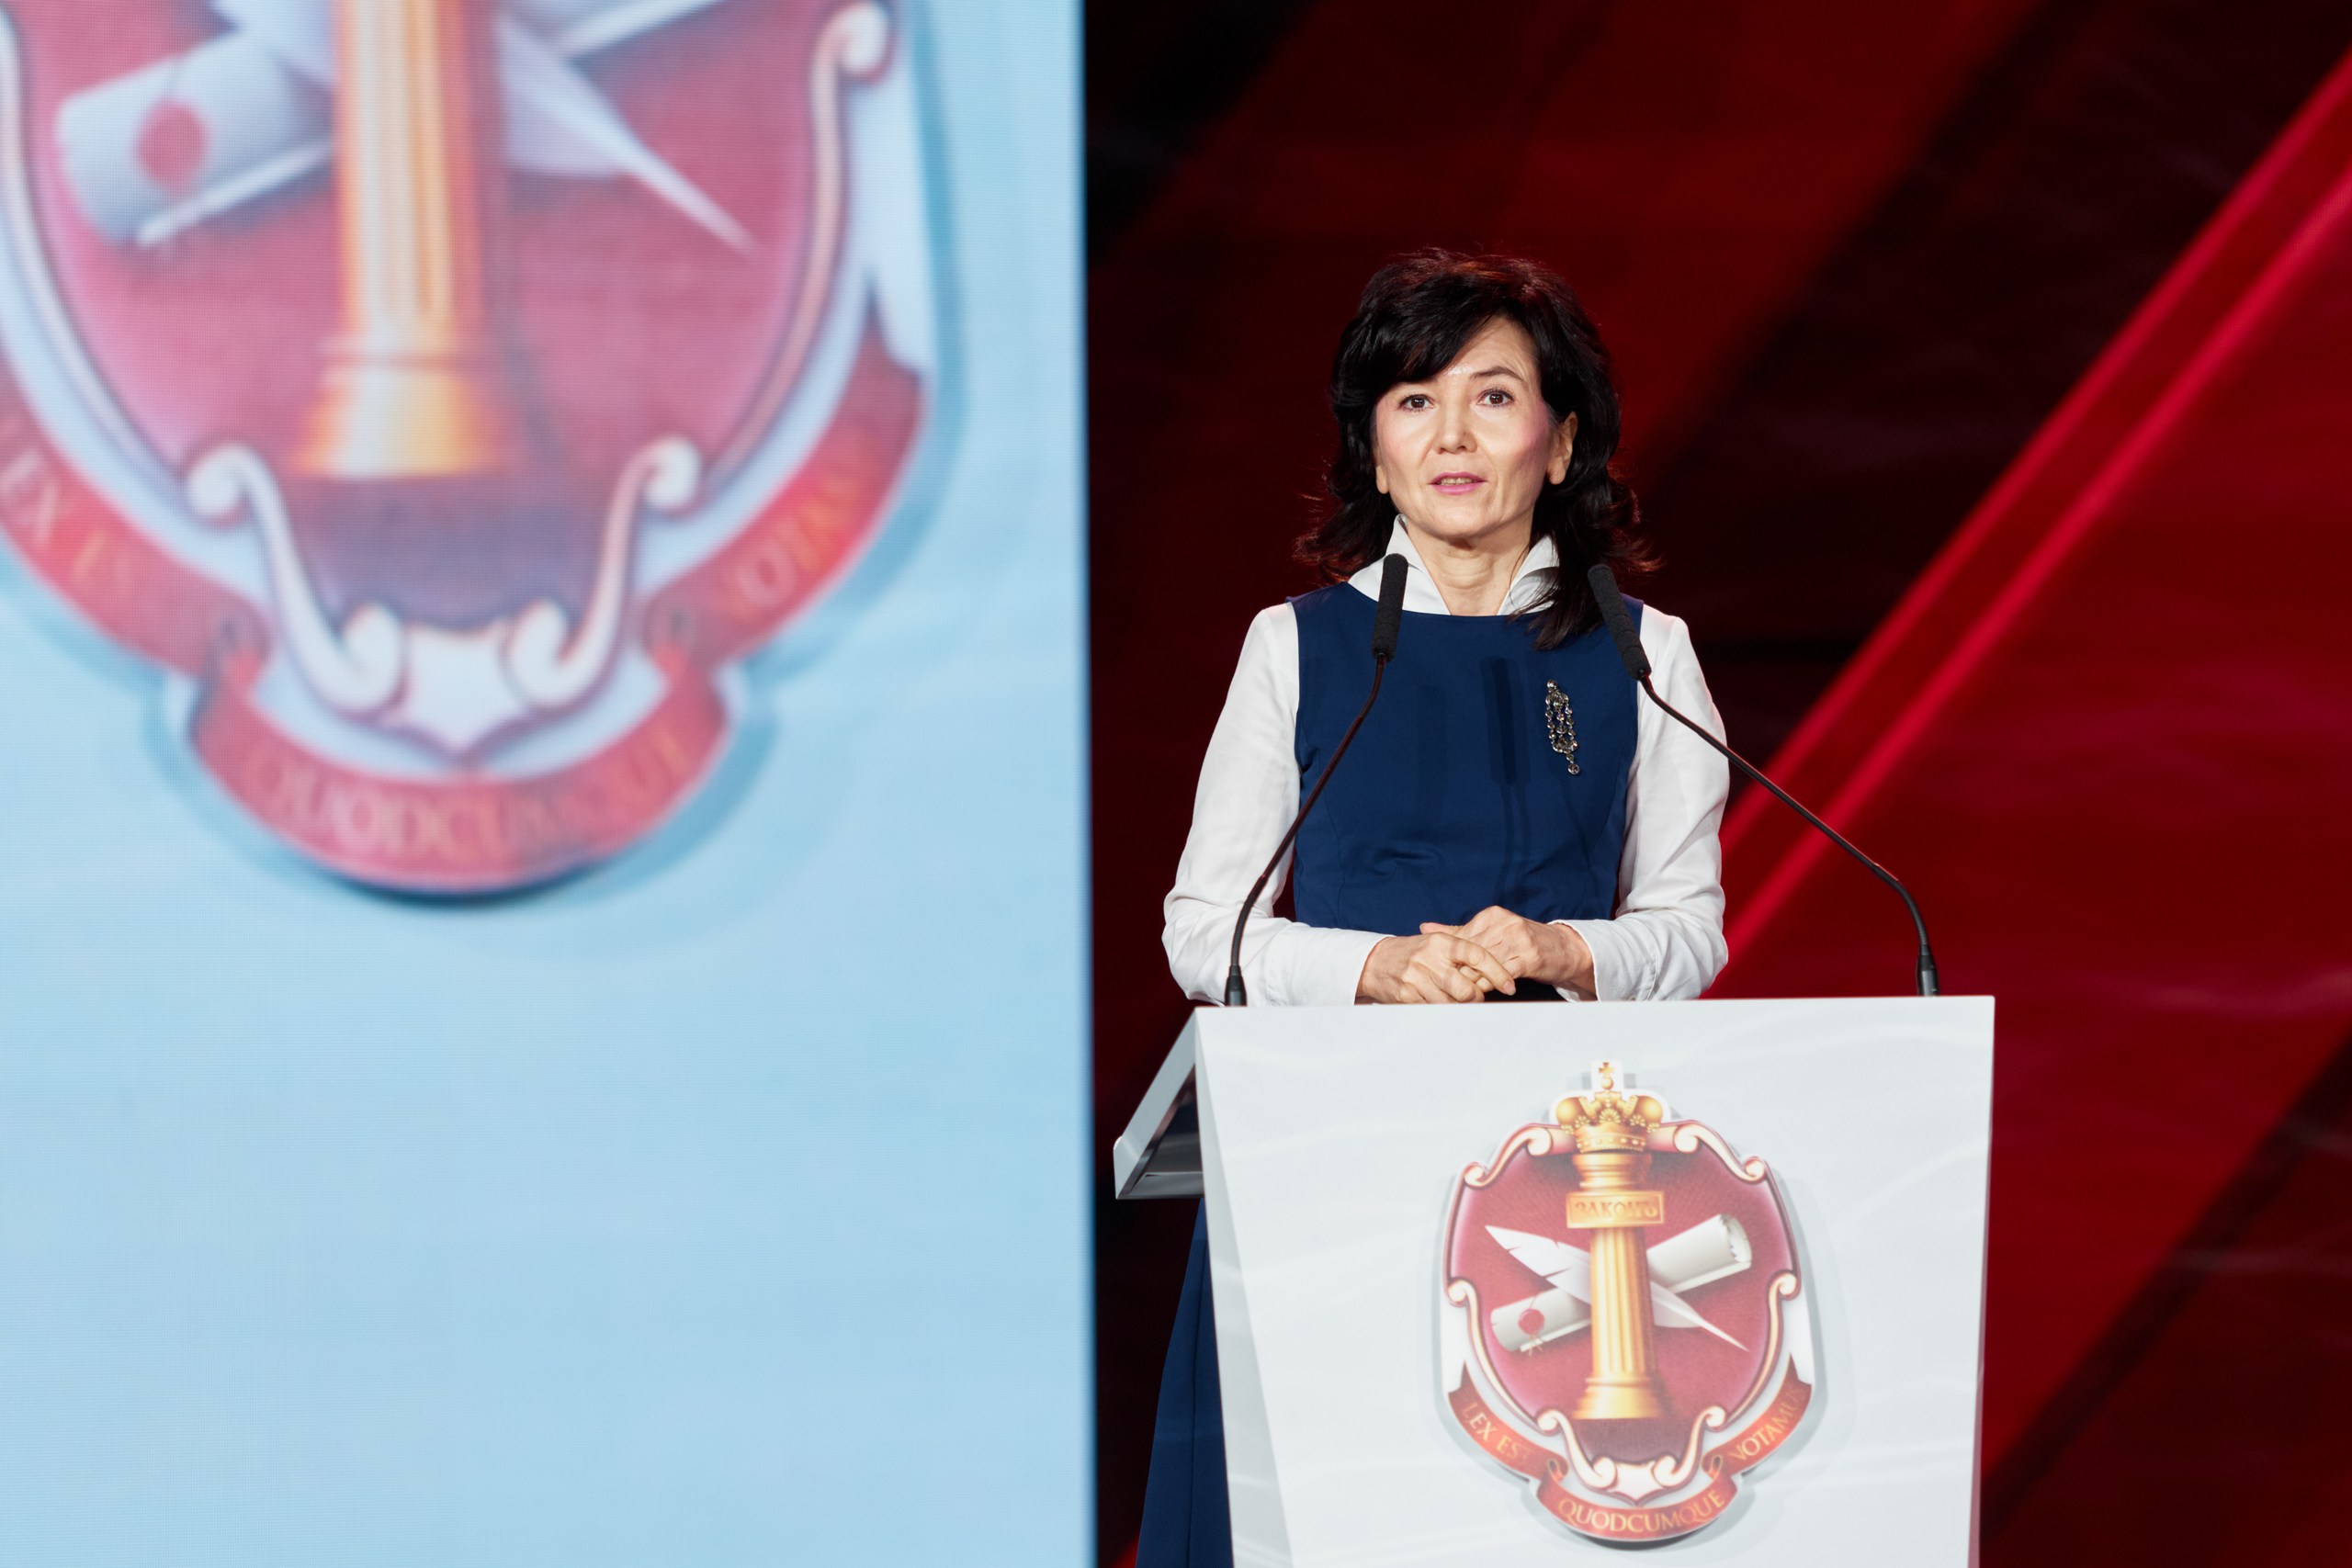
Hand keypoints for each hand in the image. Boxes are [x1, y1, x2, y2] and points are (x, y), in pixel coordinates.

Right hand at [1356, 932, 1516, 1004]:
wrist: (1375, 962)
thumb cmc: (1414, 953)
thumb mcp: (1436, 943)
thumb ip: (1464, 951)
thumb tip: (1499, 963)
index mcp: (1441, 942)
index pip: (1478, 955)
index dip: (1497, 972)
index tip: (1509, 986)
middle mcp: (1429, 959)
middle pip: (1467, 989)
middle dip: (1477, 998)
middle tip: (1477, 997)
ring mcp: (1416, 979)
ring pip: (1452, 1005)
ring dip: (1460, 1007)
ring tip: (1457, 1001)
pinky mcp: (1407, 997)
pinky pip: (1434, 1011)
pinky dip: (1442, 1011)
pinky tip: (1439, 1004)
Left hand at [1419, 906, 1595, 999]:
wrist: (1565, 949)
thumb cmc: (1524, 944)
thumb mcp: (1493, 933)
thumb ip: (1459, 932)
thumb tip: (1424, 928)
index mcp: (1492, 915)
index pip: (1461, 938)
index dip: (1448, 959)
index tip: (1433, 973)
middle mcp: (1503, 923)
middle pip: (1470, 951)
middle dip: (1455, 972)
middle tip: (1438, 989)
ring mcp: (1517, 938)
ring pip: (1483, 964)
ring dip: (1470, 982)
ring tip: (1456, 997)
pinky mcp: (1528, 956)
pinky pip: (1501, 974)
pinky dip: (1489, 986)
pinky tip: (1481, 996)